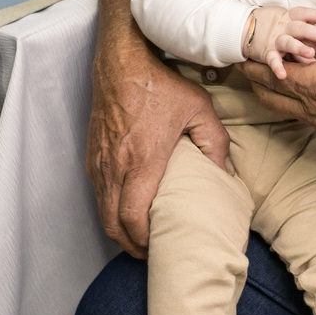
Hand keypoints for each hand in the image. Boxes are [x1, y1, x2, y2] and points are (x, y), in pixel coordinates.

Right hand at [86, 48, 228, 257]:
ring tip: (143, 237)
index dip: (145, 241)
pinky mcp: (92, 154)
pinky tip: (129, 211)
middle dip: (132, 246)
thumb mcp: (200, 109)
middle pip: (113, 225)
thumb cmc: (160, 83)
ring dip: (120, 230)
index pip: (133, 218)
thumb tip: (224, 175)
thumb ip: (216, 144)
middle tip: (153, 253)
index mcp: (141, 160)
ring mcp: (98, 161)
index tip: (161, 248)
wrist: (121, 61)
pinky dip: (110, 210)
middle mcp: (114, 165)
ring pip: (102, 212)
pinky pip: (98, 194)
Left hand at [237, 40, 315, 166]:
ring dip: (271, 93)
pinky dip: (292, 103)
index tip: (242, 53)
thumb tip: (315, 48)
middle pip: (272, 95)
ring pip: (286, 108)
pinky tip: (300, 95)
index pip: (275, 73)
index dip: (256, 62)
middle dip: (254, 80)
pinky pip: (305, 116)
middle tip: (244, 67)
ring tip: (266, 78)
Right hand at [245, 6, 315, 77]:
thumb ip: (302, 26)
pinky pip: (272, 60)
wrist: (242, 27)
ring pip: (288, 43)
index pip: (303, 13)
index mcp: (289, 18)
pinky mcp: (266, 52)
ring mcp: (275, 40)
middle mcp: (283, 28)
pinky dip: (277, 67)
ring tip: (312, 54)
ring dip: (300, 48)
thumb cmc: (271, 24)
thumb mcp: (285, 19)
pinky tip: (283, 76)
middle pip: (301, 28)